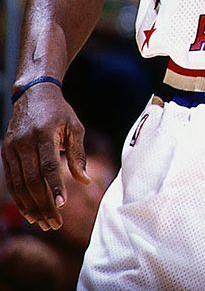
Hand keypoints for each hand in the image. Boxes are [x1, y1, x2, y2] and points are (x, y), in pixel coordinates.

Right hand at [2, 83, 90, 230]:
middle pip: (32, 180)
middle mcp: (24, 143)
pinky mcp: (5, 153)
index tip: (62, 205)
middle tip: (55, 223)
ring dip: (31, 206)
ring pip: (19, 184)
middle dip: (43, 204)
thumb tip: (85, 181)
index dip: (54, 186)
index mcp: (43, 134)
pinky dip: (20, 198)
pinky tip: (30, 211)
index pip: (48, 165)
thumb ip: (78, 154)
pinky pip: (11, 181)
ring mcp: (11, 148)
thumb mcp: (74, 127)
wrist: (33, 94)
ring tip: (44, 222)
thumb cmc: (60, 112)